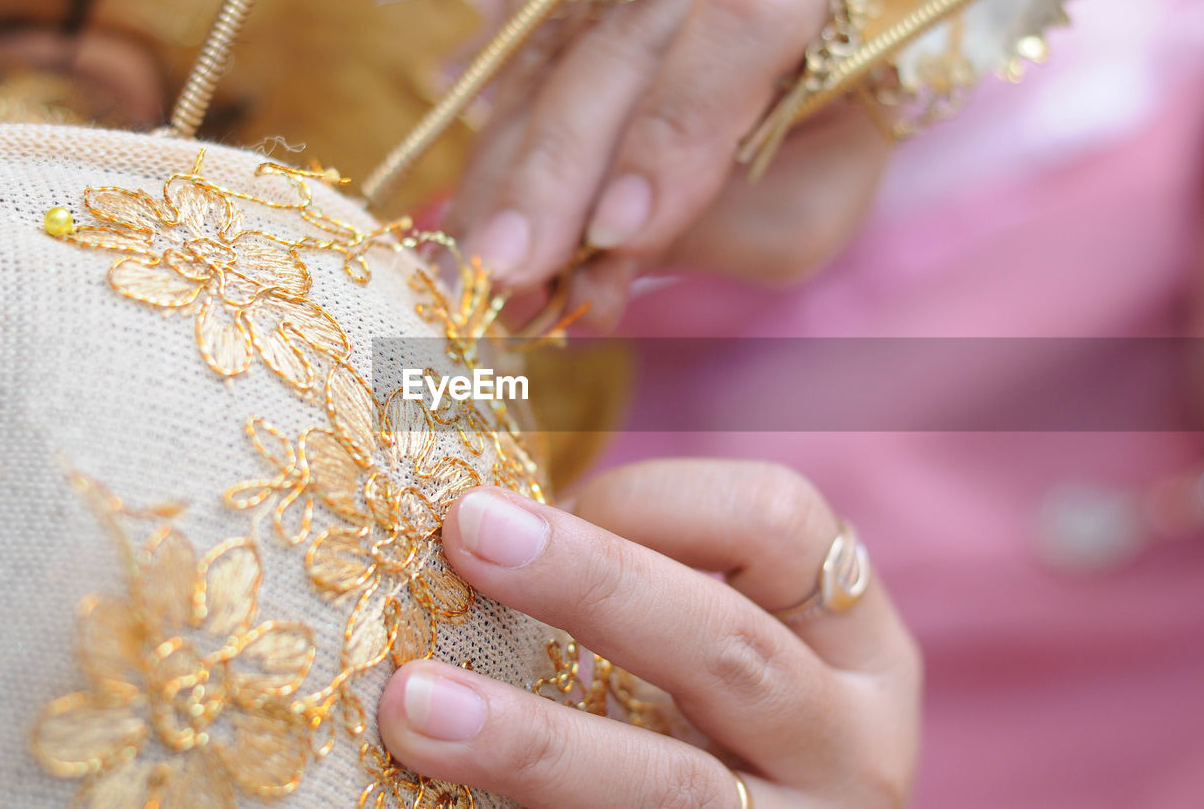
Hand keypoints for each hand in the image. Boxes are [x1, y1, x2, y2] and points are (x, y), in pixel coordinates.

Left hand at [378, 459, 921, 807]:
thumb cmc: (708, 720)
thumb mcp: (714, 644)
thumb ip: (642, 581)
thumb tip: (485, 518)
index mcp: (856, 644)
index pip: (784, 521)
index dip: (658, 495)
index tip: (554, 505)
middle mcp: (850, 744)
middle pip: (729, 645)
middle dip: (589, 581)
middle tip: (467, 532)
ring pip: (671, 787)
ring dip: (532, 740)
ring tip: (415, 706)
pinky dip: (528, 808)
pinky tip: (436, 790)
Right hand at [448, 0, 890, 326]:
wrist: (807, 60)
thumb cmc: (814, 143)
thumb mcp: (808, 202)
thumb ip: (720, 235)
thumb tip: (592, 280)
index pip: (742, 27)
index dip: (668, 134)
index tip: (616, 232)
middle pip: (616, 43)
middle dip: (551, 171)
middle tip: (502, 270)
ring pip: (542, 47)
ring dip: (500, 169)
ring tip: (475, 266)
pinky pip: (506, 38)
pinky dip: (486, 131)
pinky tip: (472, 207)